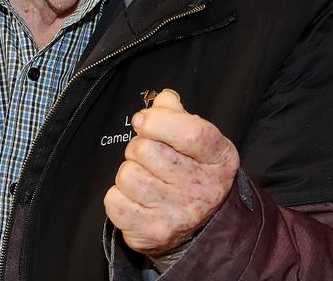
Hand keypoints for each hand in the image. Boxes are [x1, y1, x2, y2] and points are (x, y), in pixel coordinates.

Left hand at [103, 89, 239, 257]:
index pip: (188, 132)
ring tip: (145, 179)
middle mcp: (202, 189)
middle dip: (139, 147)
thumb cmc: (192, 171)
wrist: (199, 226)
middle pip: (147, 150)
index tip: (143, 121)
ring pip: (127, 175)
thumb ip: (177, 114)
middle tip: (150, 157)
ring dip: (129, 172)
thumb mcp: (197, 139)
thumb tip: (162, 99)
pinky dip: (117, 197)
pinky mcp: (152, 233)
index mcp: (218, 158)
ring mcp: (178, 214)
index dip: (158, 120)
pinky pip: (114, 201)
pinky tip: (136, 199)